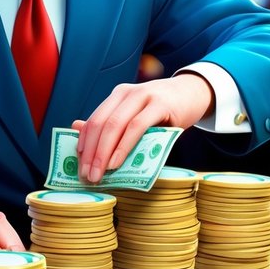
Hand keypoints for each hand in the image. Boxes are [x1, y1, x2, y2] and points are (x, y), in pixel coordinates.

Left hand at [72, 73, 213, 182]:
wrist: (194, 93)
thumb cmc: (164, 110)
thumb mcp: (137, 116)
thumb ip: (113, 123)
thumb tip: (76, 129)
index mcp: (118, 95)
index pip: (94, 121)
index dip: (83, 144)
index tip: (79, 166)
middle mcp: (127, 93)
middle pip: (101, 124)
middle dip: (90, 152)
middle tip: (87, 175)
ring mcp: (143, 96)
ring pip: (115, 125)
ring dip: (103, 153)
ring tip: (99, 173)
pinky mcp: (160, 104)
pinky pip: (136, 127)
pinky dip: (123, 146)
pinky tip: (116, 162)